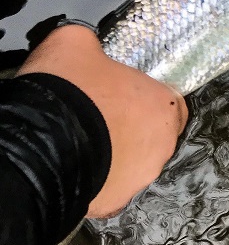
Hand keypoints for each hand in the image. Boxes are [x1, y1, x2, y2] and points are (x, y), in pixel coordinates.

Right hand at [17, 25, 187, 217]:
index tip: (125, 96)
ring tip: (86, 143)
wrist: (40, 145)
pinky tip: (78, 166)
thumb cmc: (70, 90)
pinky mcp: (113, 202)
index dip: (147, 98)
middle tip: (102, 118)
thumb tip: (86, 43)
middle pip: (154, 135)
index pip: (171, 102)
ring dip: (116, 154)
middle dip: (133, 127)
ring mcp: (139, 178)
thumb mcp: (76, 44)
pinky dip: (98, 179)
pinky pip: (109, 188)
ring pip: (134, 164)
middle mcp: (162, 146)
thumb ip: (91, 43)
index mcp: (163, 106)